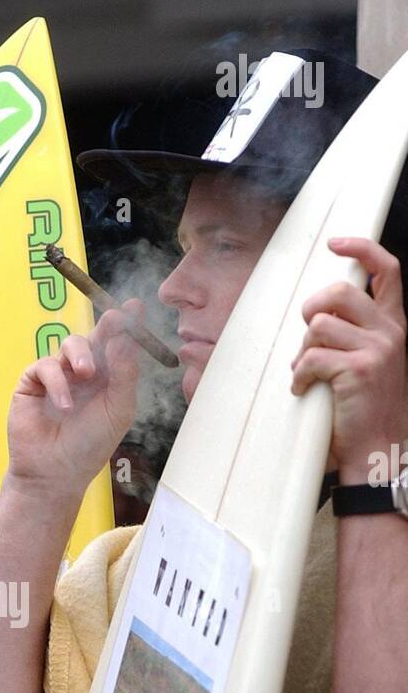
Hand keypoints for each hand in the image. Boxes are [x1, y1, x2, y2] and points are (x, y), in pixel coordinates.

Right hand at [6, 303, 142, 497]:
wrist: (56, 472)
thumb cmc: (90, 446)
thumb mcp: (118, 409)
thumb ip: (124, 373)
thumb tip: (126, 336)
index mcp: (109, 379)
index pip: (118, 345)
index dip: (126, 325)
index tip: (135, 306)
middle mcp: (84, 373)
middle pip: (94, 336)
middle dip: (105, 326)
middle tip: (115, 320)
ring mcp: (58, 376)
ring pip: (70, 344)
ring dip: (80, 355)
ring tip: (86, 375)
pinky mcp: (32, 382)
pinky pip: (45, 366)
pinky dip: (57, 381)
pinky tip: (64, 405)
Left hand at [291, 237, 407, 475]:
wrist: (378, 449)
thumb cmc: (366, 410)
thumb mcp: (371, 361)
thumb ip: (356, 333)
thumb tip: (318, 315)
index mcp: (393, 325)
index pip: (386, 270)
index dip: (360, 249)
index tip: (336, 243)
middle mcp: (390, 331)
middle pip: (337, 292)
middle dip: (310, 312)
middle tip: (307, 337)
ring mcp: (377, 349)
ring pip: (319, 326)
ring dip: (303, 351)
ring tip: (308, 373)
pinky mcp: (359, 369)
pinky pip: (311, 357)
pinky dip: (299, 376)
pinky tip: (303, 389)